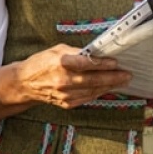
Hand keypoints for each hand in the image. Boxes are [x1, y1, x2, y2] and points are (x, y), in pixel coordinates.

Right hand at [15, 44, 131, 108]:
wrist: (26, 83)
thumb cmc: (42, 63)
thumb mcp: (57, 50)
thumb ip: (77, 52)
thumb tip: (97, 54)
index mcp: (61, 63)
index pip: (87, 64)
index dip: (103, 64)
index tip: (116, 63)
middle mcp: (63, 80)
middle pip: (94, 80)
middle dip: (113, 78)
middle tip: (127, 75)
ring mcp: (65, 94)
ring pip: (93, 91)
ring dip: (109, 86)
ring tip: (122, 81)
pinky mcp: (67, 104)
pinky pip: (88, 98)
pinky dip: (99, 93)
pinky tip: (107, 88)